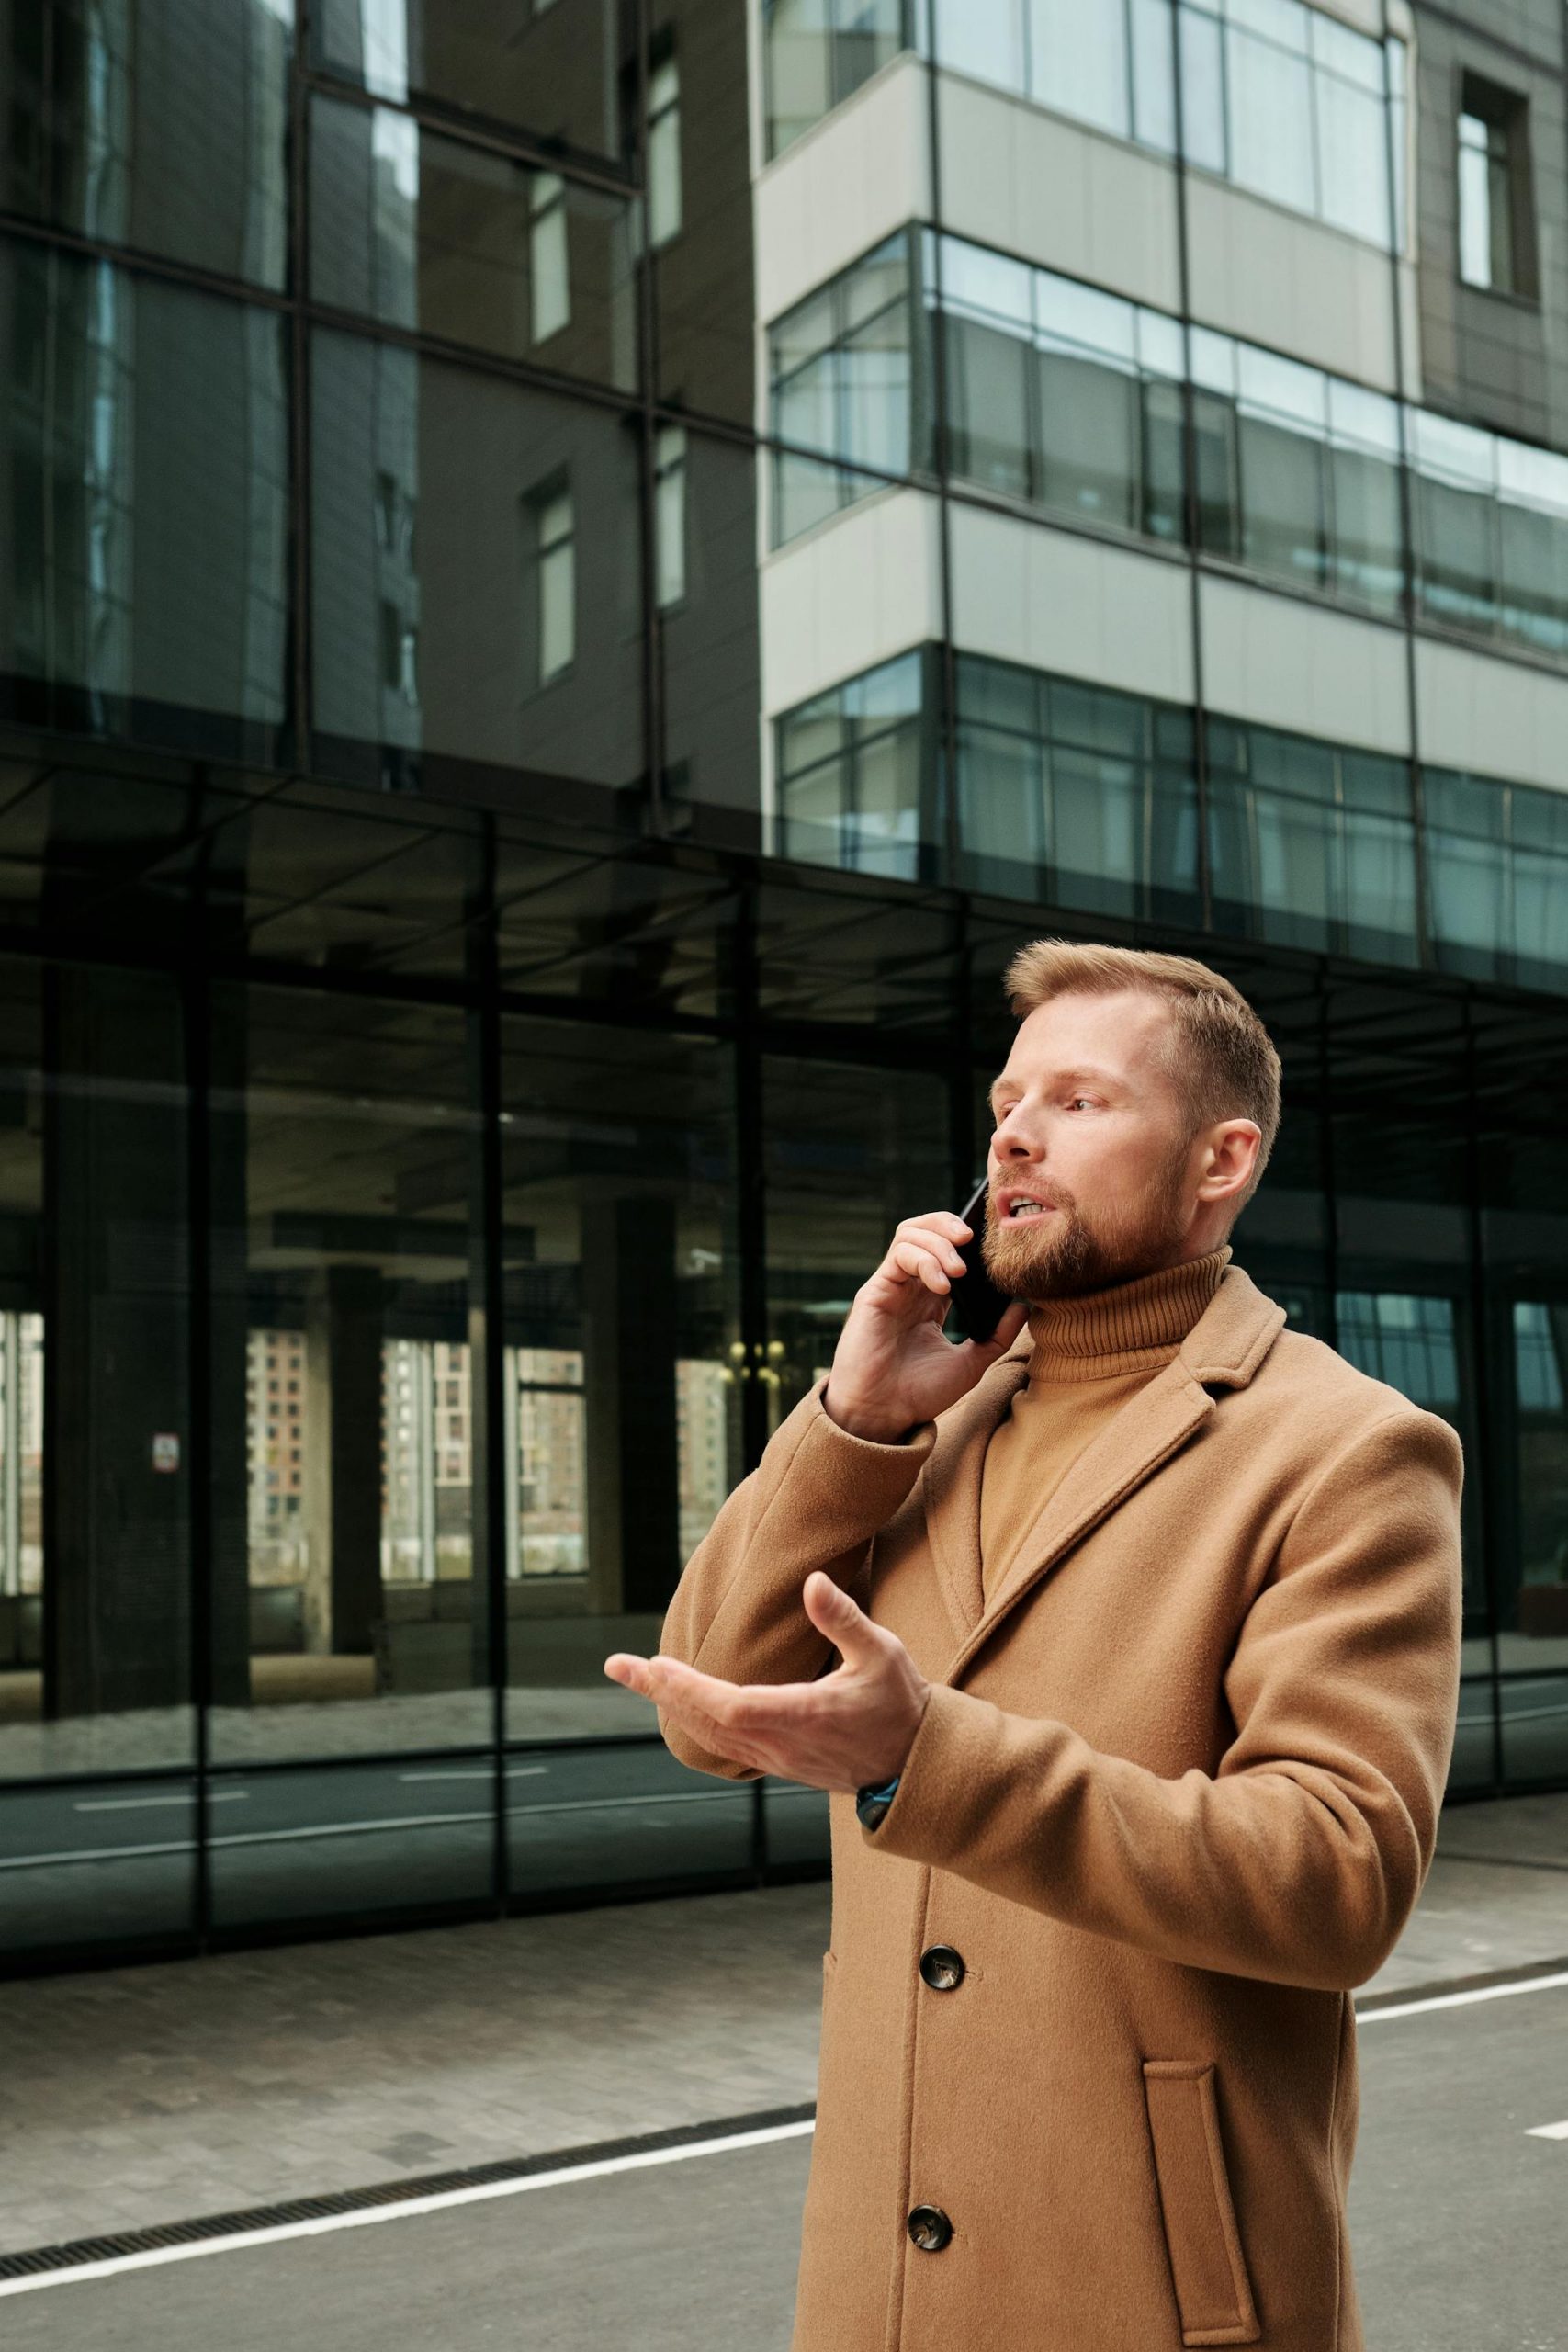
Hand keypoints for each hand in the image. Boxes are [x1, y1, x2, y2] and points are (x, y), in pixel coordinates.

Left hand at [603, 1572, 928, 1791]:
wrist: (914, 1763)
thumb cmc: (900, 1703)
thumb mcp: (882, 1653)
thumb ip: (844, 1619)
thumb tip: (813, 1581)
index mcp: (804, 1715)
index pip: (730, 1705)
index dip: (687, 1688)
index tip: (653, 1665)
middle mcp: (782, 1742)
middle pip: (705, 1722)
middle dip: (659, 1692)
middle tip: (618, 1666)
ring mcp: (777, 1757)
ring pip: (709, 1735)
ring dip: (671, 1706)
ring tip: (638, 1678)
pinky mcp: (778, 1762)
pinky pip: (724, 1744)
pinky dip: (694, 1721)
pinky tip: (679, 1704)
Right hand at [823, 1207, 1028, 1441]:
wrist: (882, 1415)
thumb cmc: (919, 1394)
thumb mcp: (971, 1364)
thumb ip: (998, 1335)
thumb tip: (1025, 1304)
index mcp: (931, 1299)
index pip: (948, 1249)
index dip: (969, 1241)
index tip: (994, 1245)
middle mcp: (910, 1286)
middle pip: (927, 1229)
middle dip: (952, 1224)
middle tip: (974, 1241)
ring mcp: (892, 1286)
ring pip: (911, 1233)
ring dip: (940, 1241)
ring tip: (960, 1270)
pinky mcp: (876, 1290)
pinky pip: (899, 1254)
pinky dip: (925, 1259)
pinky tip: (942, 1285)